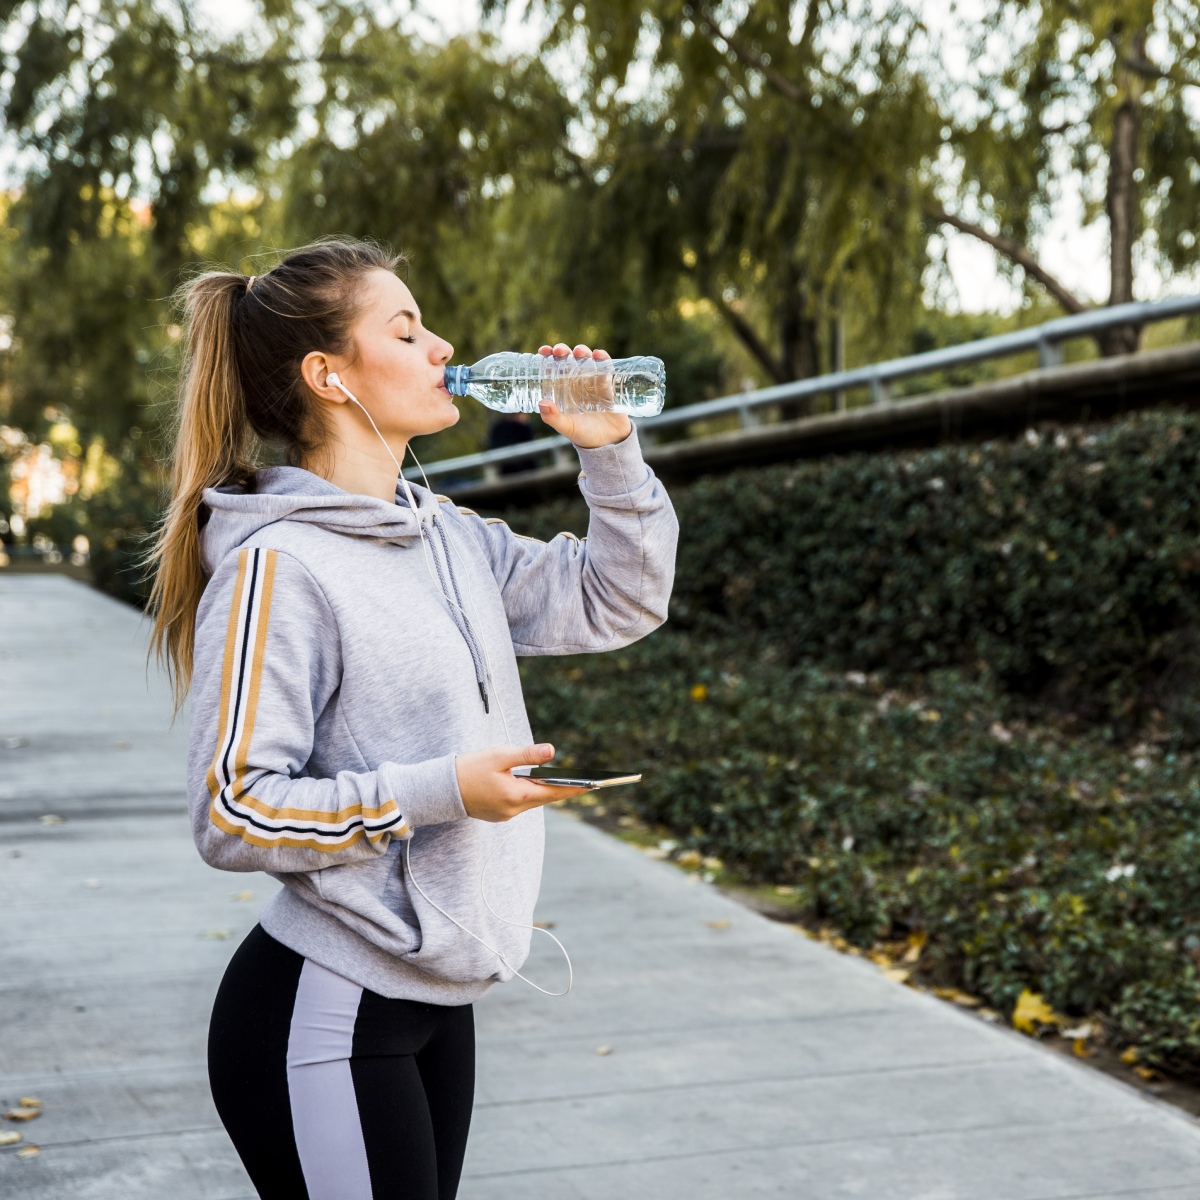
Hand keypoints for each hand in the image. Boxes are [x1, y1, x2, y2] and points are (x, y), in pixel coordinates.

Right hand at [455, 742, 586, 822]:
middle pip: (545, 798)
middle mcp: (513, 810)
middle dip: (563, 789)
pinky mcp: (497, 814)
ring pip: (532, 801)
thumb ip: (526, 755)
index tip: (593, 785)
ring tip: (563, 781)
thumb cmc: (469, 769)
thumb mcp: (499, 756)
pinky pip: (519, 803)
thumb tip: (551, 751)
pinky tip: (532, 785)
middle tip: (585, 782)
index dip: (575, 788)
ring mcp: (505, 815)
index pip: (554, 792)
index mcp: (516, 796)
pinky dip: (528, 794)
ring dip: (544, 791)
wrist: (440, 790)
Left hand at [536, 343, 632, 448]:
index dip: (548, 357)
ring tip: (580, 352)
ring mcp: (593, 381)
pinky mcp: (609, 384)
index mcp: (563, 389)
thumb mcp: (567, 427)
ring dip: (582, 351)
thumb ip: (553, 418)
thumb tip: (542, 403)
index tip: (543, 351)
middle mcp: (577, 382)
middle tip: (559, 351)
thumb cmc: (584, 435)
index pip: (553, 368)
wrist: (609, 443)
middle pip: (569, 359)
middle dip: (564, 351)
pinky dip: (603, 358)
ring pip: (586, 359)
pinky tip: (599, 355)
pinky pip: (607, 367)